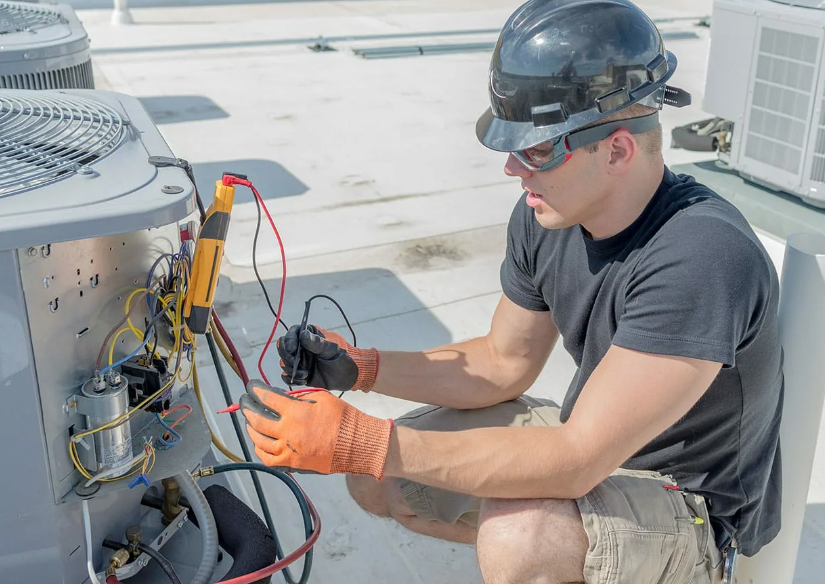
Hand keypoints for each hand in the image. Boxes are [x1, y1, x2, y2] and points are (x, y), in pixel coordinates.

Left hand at [239, 380, 392, 477]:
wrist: (355, 443)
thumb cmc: (342, 418)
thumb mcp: (321, 398)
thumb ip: (299, 398)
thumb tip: (282, 398)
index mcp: (295, 412)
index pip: (268, 398)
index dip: (256, 390)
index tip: (250, 386)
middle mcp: (287, 432)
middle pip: (258, 419)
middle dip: (248, 408)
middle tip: (244, 403)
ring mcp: (288, 450)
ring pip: (260, 440)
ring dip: (251, 429)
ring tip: (249, 422)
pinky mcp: (292, 463)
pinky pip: (268, 459)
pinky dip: (260, 451)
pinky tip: (258, 444)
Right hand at [276, 324, 378, 391]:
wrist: (348, 376)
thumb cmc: (342, 357)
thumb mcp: (331, 349)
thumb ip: (317, 343)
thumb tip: (302, 335)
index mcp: (308, 335)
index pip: (292, 333)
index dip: (289, 340)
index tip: (292, 349)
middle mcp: (300, 347)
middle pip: (283, 348)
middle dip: (287, 356)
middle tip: (296, 363)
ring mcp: (299, 361)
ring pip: (284, 362)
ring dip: (291, 369)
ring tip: (306, 374)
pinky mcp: (299, 374)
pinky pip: (287, 376)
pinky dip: (292, 379)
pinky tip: (304, 380)